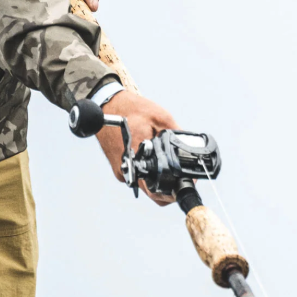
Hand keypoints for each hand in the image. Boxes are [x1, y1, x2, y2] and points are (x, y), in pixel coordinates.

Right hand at [95, 89, 178, 204]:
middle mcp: (127, 169)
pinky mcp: (118, 166)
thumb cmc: (130, 109)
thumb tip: (189, 150)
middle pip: (152, 192)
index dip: (172, 192)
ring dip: (157, 179)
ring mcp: (121, 169)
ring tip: (166, 164)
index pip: (156, 191)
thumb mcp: (161, 118)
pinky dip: (147, 171)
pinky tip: (151, 158)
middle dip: (168, 189)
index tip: (183, 184)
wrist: (107, 104)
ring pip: (144, 185)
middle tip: (180, 178)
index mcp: (137, 159)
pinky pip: (137, 175)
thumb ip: (176, 135)